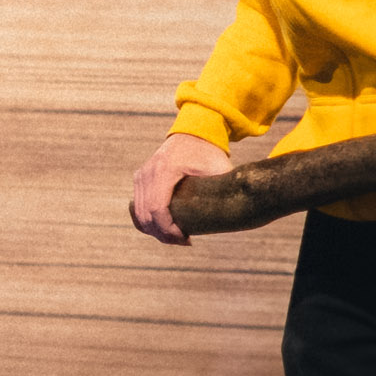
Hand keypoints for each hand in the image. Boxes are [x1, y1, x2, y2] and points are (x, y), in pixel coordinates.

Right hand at [130, 131, 232, 245]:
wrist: (193, 133)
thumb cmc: (208, 152)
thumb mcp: (220, 167)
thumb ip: (226, 187)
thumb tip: (239, 212)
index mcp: (165, 170)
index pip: (158, 209)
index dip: (168, 230)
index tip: (185, 239)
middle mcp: (148, 173)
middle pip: (145, 215)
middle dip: (162, 234)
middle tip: (183, 242)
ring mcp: (141, 176)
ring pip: (138, 213)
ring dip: (154, 230)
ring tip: (175, 238)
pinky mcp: (139, 179)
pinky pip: (137, 207)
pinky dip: (147, 221)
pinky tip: (163, 229)